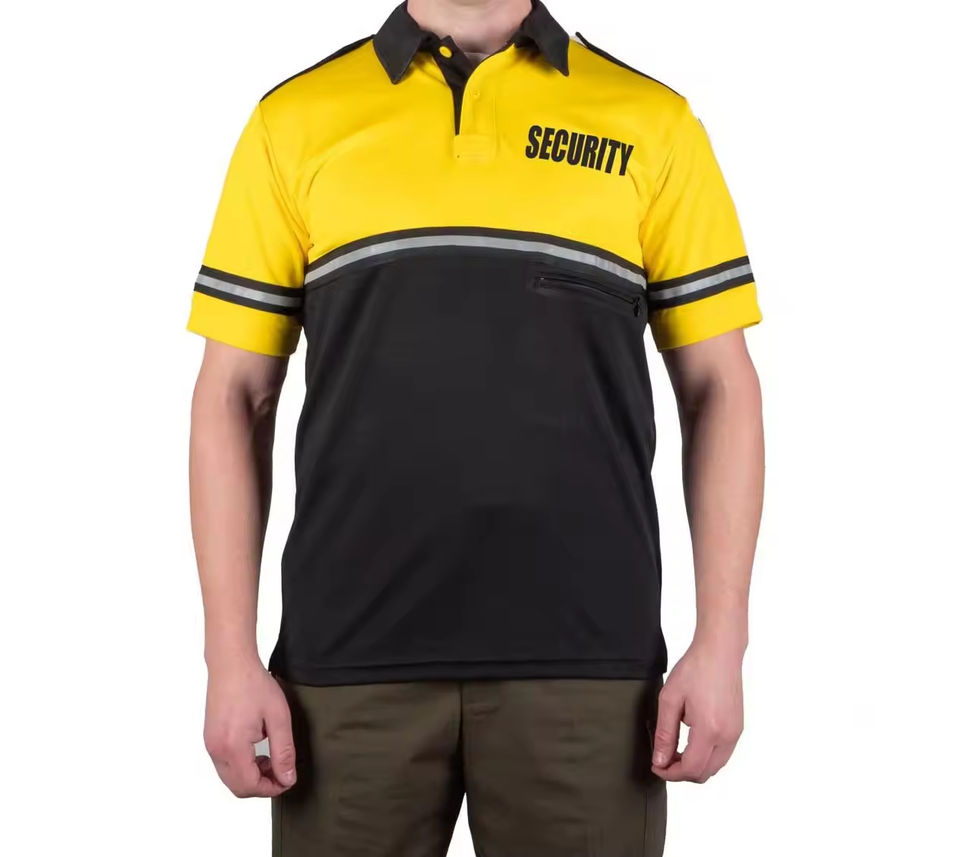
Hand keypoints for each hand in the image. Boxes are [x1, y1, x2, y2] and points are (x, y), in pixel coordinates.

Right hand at [203, 660, 296, 796]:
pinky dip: (241, 766)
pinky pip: (224, 765)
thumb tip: (287, 778)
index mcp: (232, 746)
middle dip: (262, 785)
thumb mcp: (278, 717)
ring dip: (251, 776)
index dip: (272, 788)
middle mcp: (216, 750)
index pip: (249, 786)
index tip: (288, 779)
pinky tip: (257, 750)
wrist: (231, 663)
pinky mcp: (210, 738)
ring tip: (271, 758)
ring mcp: (210, 744)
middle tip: (281, 771)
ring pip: (230, 778)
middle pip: (237, 787)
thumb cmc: (254, 684)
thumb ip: (284, 751)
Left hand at [651, 638, 743, 782]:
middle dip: (682, 773)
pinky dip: (706, 757)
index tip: (656, 766)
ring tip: (674, 752)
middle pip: (705, 774)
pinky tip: (690, 743)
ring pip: (715, 767)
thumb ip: (665, 733)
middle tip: (663, 760)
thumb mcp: (670, 699)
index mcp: (709, 729)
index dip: (670, 773)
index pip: (690, 768)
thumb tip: (660, 760)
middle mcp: (727, 736)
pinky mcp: (738, 727)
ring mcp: (736, 733)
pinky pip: (722, 754)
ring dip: (694, 766)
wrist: (720, 652)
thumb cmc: (695, 669)